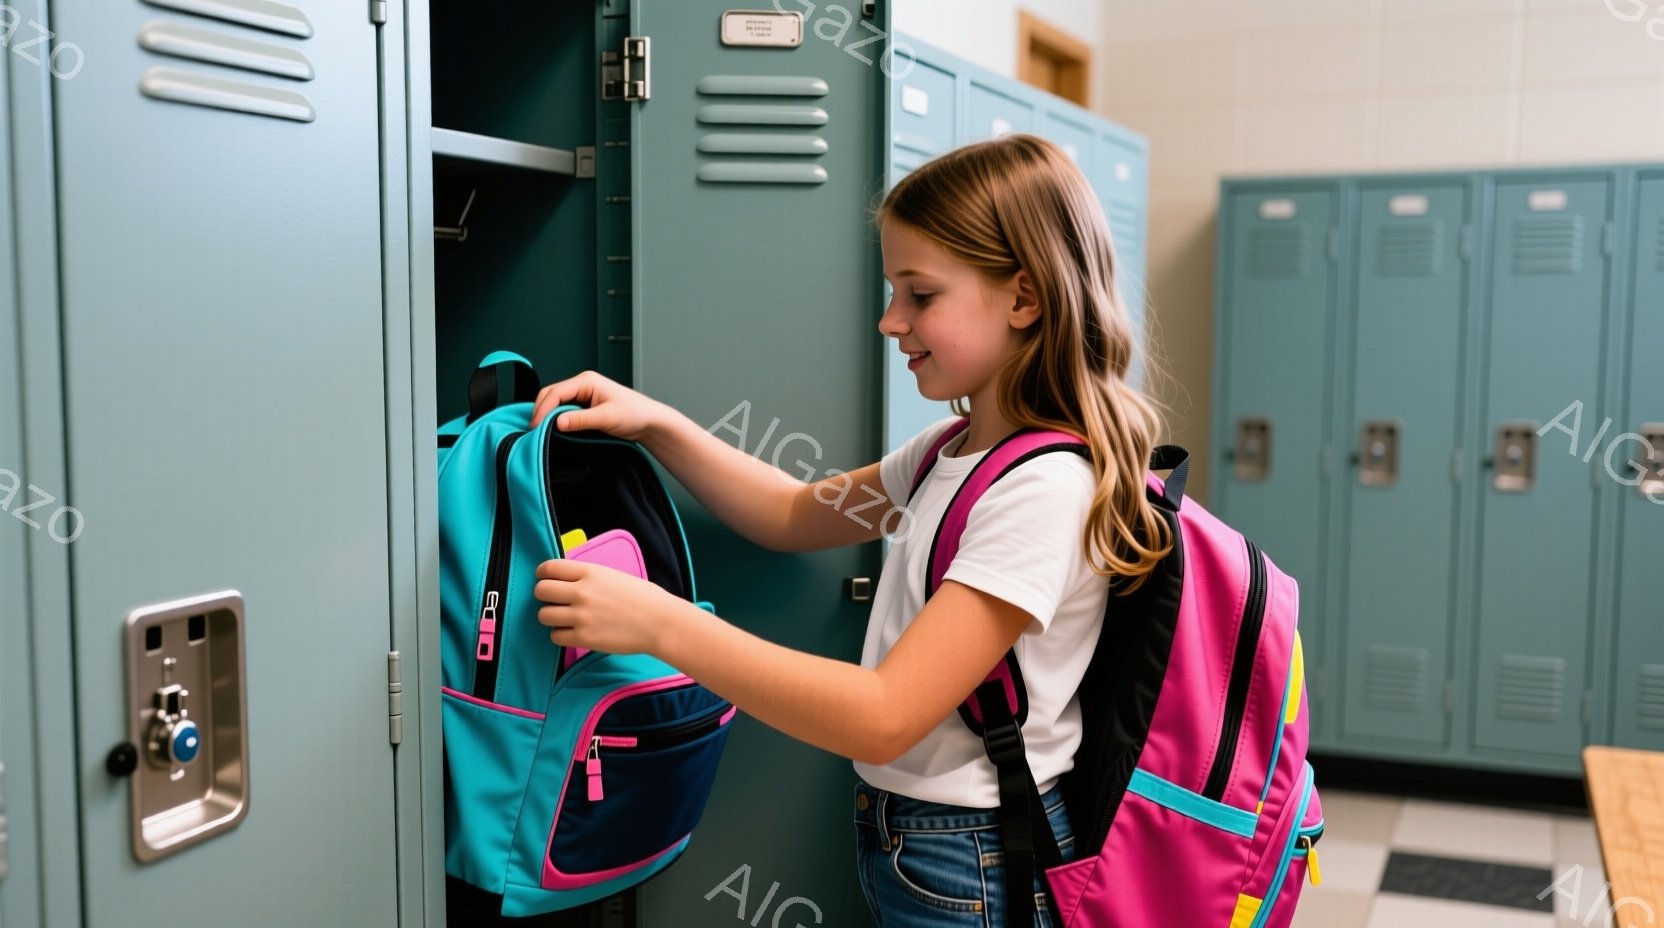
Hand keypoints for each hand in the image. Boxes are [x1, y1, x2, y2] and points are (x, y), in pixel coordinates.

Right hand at [530, 370, 669, 440]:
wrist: (649, 421)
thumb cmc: (634, 413)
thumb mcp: (606, 418)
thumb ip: (581, 420)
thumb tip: (557, 422)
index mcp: (586, 381)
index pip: (556, 392)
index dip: (542, 409)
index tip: (535, 426)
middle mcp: (582, 384)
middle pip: (551, 395)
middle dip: (541, 411)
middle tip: (533, 431)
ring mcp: (583, 394)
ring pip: (555, 402)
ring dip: (547, 415)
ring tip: (540, 431)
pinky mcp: (584, 405)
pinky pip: (563, 409)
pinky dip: (555, 418)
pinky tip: (552, 429)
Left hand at [534, 558, 683, 655]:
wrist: (660, 622)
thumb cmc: (644, 598)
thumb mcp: (613, 575)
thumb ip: (588, 577)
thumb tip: (568, 581)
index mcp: (590, 572)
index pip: (549, 568)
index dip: (543, 574)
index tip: (545, 579)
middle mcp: (581, 592)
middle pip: (541, 591)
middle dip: (544, 597)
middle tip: (555, 602)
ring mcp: (581, 616)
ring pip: (543, 615)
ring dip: (551, 618)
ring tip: (565, 620)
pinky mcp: (584, 638)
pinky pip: (555, 636)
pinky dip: (561, 635)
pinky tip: (574, 633)